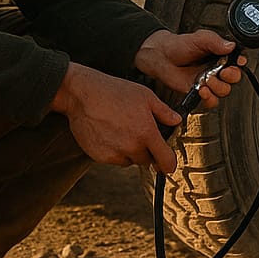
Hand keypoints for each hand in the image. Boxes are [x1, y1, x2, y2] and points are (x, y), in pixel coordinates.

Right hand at [50, 62, 179, 171]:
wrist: (82, 94)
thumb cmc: (113, 92)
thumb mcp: (145, 96)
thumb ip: (164, 112)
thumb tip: (176, 120)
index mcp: (146, 133)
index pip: (165, 160)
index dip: (169, 164)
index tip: (169, 165)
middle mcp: (132, 147)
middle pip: (147, 160)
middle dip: (146, 150)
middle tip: (137, 132)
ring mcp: (114, 153)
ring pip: (129, 161)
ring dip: (129, 152)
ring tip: (121, 130)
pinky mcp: (99, 156)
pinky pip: (113, 160)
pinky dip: (114, 152)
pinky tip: (109, 134)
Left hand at [134, 29, 241, 108]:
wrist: (161, 57)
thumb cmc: (178, 46)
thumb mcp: (199, 38)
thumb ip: (215, 41)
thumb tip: (231, 45)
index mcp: (220, 54)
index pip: (237, 60)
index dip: (240, 63)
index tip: (237, 62)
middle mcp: (217, 68)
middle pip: (234, 77)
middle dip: (230, 76)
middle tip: (221, 72)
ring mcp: (209, 81)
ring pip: (224, 90)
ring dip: (217, 87)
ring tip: (206, 80)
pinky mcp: (200, 91)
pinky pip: (212, 101)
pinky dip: (209, 98)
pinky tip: (202, 90)